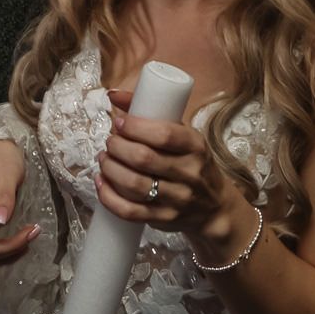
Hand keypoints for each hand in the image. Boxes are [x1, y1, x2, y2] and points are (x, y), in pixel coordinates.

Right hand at [0, 139, 37, 287]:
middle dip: (7, 249)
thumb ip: (4, 197)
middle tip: (33, 231)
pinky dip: (13, 246)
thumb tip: (0, 222)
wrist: (4, 148)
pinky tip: (28, 234)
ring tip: (33, 231)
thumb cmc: (2, 156)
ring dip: (12, 250)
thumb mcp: (6, 172)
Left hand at [97, 89, 235, 239]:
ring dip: (110, 170)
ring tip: (104, 159)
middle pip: (144, 159)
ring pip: (134, 185)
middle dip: (118, 147)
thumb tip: (113, 94)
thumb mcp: (184, 136)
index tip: (119, 123)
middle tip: (110, 142)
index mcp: (196, 146)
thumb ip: (152, 114)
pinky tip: (101, 183)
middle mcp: (189, 173)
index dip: (135, 127)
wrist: (214, 207)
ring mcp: (177, 199)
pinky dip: (109, 197)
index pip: (164, 134)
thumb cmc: (193, 164)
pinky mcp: (163, 219)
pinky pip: (130, 211)